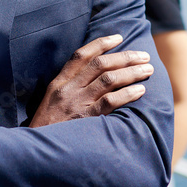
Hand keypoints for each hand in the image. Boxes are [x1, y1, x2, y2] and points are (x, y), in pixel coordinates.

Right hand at [30, 34, 153, 127]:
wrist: (38, 148)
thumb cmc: (48, 126)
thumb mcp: (52, 100)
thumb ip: (70, 86)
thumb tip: (95, 74)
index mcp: (59, 82)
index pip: (81, 55)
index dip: (101, 43)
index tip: (119, 37)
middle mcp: (68, 89)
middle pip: (100, 64)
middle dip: (125, 57)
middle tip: (144, 56)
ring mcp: (77, 103)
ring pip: (108, 79)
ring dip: (131, 72)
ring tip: (148, 70)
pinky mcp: (86, 119)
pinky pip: (110, 102)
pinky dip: (127, 94)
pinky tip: (140, 90)